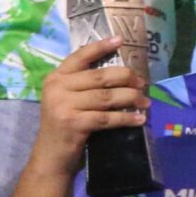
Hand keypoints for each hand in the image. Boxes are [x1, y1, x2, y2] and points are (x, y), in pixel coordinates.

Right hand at [32, 37, 144, 173]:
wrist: (50, 157)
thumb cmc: (66, 125)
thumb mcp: (69, 99)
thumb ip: (85, 84)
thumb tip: (124, 74)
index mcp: (56, 78)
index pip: (80, 56)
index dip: (101, 47)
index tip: (121, 40)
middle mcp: (57, 88)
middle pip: (101, 76)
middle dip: (127, 78)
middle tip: (143, 84)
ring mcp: (63, 105)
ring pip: (107, 97)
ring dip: (131, 98)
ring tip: (145, 102)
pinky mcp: (73, 123)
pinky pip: (107, 117)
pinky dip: (126, 118)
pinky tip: (139, 119)